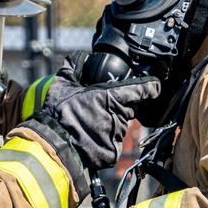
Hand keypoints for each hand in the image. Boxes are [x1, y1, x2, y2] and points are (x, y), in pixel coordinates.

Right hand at [38, 52, 159, 170]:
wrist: (53, 144)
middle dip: (120, 106)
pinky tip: (92, 138)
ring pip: (121, 126)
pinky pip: (115, 143)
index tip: (154, 87)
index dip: (150, 87)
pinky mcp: (113, 152)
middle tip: (101, 108)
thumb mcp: (63, 84)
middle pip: (129, 108)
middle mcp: (118, 116)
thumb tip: (80, 55)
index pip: (141, 90)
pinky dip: (106, 141)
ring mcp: (117, 135)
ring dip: (112, 123)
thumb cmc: (58, 114)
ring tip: (91, 125)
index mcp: (111, 97)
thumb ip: (74, 66)